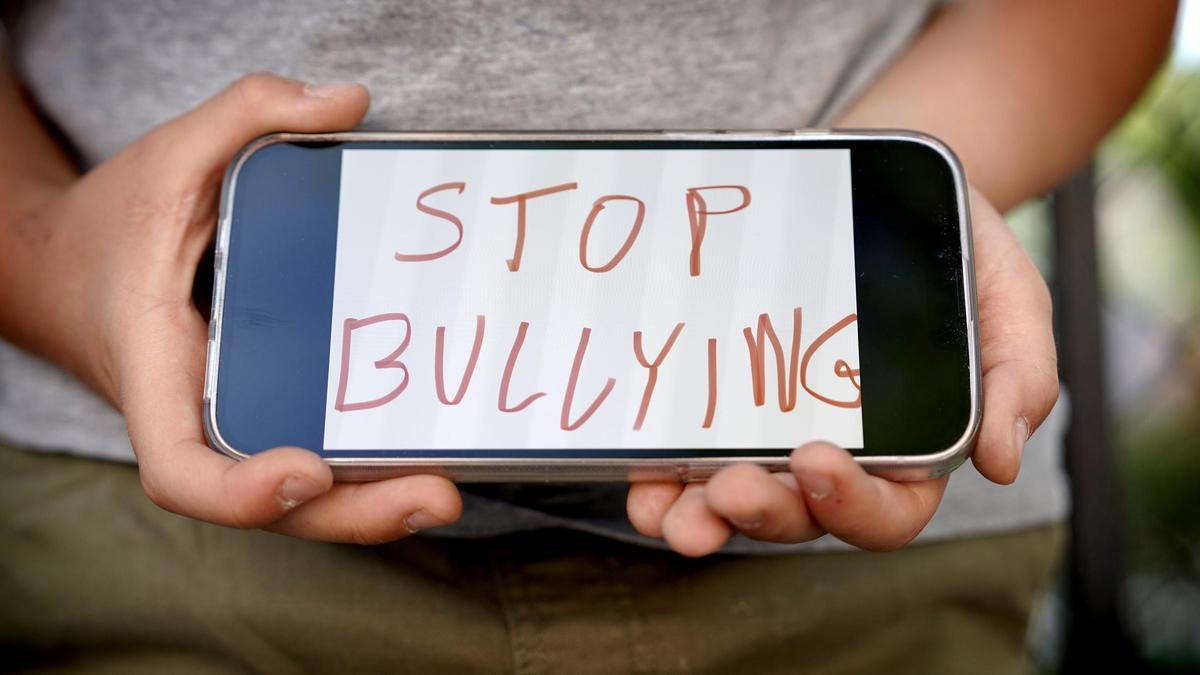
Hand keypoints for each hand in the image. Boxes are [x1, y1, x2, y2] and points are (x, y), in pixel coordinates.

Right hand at [22, 74, 461, 542]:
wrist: (71, 273)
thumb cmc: (115, 226)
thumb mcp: (169, 158)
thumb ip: (246, 115)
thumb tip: (350, 103)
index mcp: (156, 372)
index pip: (178, 468)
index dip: (237, 489)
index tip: (305, 470)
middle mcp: (195, 418)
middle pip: (269, 504)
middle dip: (352, 513)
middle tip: (437, 496)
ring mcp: (232, 424)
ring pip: (299, 498)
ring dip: (373, 506)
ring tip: (448, 490)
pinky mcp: (263, 413)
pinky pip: (314, 457)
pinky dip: (366, 470)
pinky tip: (432, 450)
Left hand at [626, 187, 1058, 555]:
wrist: (889, 195)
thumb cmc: (957, 253)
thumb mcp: (1009, 301)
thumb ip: (1016, 376)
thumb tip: (1000, 461)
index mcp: (912, 453)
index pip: (888, 509)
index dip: (851, 503)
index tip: (815, 461)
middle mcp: (835, 456)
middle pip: (798, 515)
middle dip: (758, 512)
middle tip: (725, 491)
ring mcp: (772, 432)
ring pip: (732, 496)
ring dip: (696, 512)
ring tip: (665, 510)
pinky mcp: (724, 401)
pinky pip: (686, 452)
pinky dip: (659, 470)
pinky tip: (636, 470)